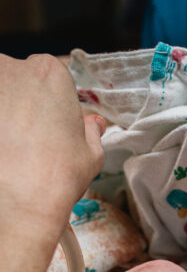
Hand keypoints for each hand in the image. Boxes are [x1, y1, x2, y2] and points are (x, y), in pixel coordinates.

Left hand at [0, 54, 105, 271]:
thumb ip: (90, 132)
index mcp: (48, 72)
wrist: (17, 202)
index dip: (49, 102)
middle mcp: (10, 68)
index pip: (46, 76)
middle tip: (25, 138)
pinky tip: (2, 152)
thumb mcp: (90, 154)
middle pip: (14, 80)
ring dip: (3, 117)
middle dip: (18, 104)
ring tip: (10, 147)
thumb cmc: (56, 176)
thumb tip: (92, 125)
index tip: (49, 124)